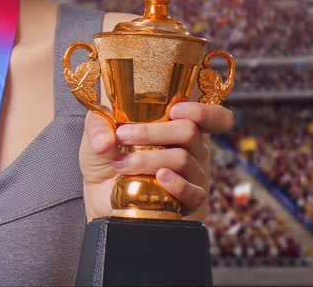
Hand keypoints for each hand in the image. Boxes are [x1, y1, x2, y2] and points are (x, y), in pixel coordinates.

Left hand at [78, 101, 234, 220]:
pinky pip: (193, 192)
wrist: (101, 195)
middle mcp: (192, 149)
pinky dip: (176, 184)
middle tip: (123, 136)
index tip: (175, 110)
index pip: (214, 117)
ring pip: (182, 159)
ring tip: (122, 163)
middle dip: (152, 131)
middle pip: (189, 131)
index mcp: (177, 126)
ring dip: (148, 159)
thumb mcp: (97, 133)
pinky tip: (159, 179)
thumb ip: (98, 124)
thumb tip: (107, 139)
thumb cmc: (108, 157)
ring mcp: (192, 175)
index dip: (203, 112)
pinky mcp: (187, 201)